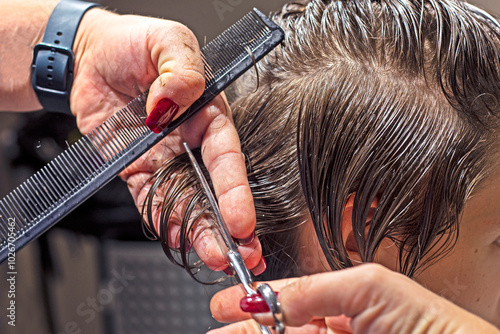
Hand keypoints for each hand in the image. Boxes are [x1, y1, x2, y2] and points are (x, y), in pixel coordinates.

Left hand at [70, 8, 260, 270]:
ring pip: (185, 203)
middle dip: (227, 225)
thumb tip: (172, 105)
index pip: (226, 157)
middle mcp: (190, 142)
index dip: (235, 190)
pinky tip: (177, 241)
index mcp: (208, 114)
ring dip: (199, 232)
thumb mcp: (168, 41)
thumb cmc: (136, 44)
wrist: (93, 56)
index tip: (241, 219)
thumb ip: (180, 70)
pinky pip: (150, 200)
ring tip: (214, 259)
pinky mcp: (138, 169)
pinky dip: (163, 223)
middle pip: (213, 189)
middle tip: (238, 255)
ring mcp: (165, 159)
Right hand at [209, 264, 499, 333]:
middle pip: (280, 328)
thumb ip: (314, 287)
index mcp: (346, 302)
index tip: (224, 303)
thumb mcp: (367, 285)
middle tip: (215, 329)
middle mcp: (339, 330)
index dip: (255, 299)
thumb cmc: (430, 322)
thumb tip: (271, 296)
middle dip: (245, 327)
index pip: (289, 299)